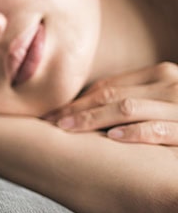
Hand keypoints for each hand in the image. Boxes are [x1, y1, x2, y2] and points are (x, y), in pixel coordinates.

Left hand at [43, 62, 177, 143]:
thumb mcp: (165, 101)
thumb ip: (135, 99)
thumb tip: (85, 112)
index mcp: (161, 75)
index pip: (108, 86)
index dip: (76, 100)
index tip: (50, 114)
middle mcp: (170, 84)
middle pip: (111, 95)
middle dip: (75, 109)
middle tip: (48, 122)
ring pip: (127, 108)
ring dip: (92, 119)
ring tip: (66, 129)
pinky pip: (157, 129)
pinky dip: (132, 132)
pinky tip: (110, 137)